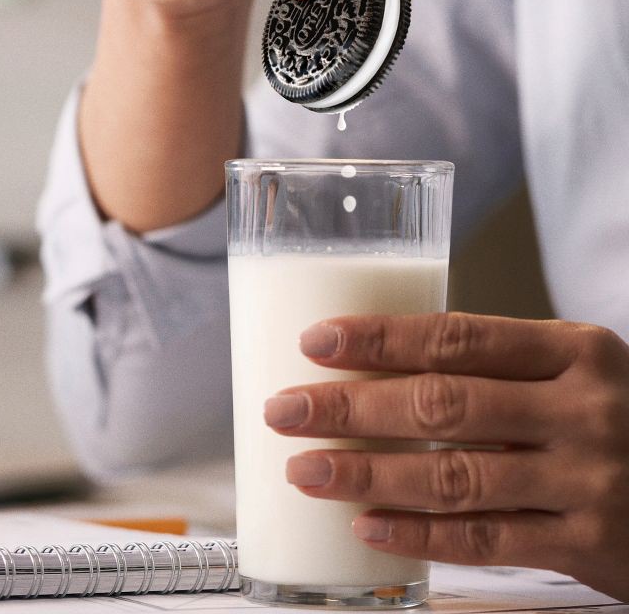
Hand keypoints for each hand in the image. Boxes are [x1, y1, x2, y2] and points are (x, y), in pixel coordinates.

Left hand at [264, 312, 628, 601]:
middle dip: (352, 408)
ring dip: (369, 475)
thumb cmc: (614, 415)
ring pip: (454, 476)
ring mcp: (590, 479)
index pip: (457, 337)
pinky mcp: (591, 544)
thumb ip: (496, 369)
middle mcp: (582, 408)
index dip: (380, 338)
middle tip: (286, 410)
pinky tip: (367, 526)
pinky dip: (420, 534)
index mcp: (573, 349)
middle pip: (443, 404)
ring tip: (306, 471)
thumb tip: (378, 370)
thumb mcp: (573, 372)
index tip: (316, 341)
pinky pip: (487, 540)